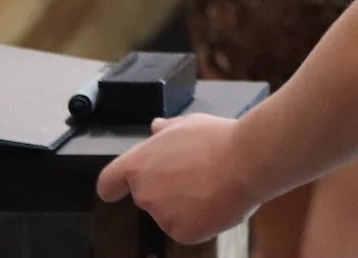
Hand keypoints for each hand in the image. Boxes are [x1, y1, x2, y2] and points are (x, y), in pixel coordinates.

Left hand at [95, 114, 261, 245]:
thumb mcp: (190, 123)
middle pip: (146, 196)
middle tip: (194, 174)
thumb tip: (156, 128)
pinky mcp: (182, 233)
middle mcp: (144, 193)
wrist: (248, 161)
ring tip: (212, 184)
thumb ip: (166, 130)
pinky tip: (217, 200)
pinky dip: (200, 219)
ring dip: (185, 204)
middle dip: (166, 189)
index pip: (108, 183)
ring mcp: (162, 216)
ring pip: (169, 213)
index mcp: (139, 165)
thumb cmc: (220, 139)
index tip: (119, 188)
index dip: (116, 186)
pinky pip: (187, 228)